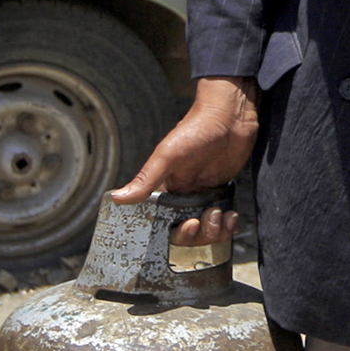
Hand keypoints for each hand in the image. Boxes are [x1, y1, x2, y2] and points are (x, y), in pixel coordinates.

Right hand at [111, 76, 260, 246]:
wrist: (230, 116)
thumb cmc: (196, 128)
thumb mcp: (168, 155)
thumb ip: (146, 179)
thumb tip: (116, 198)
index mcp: (165, 189)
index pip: (161, 223)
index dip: (174, 233)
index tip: (187, 225)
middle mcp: (182, 195)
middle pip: (186, 232)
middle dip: (197, 234)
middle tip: (205, 219)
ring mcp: (203, 195)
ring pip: (206, 230)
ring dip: (215, 230)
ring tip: (222, 215)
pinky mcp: (221, 193)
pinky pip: (222, 221)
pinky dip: (228, 224)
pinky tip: (232, 216)